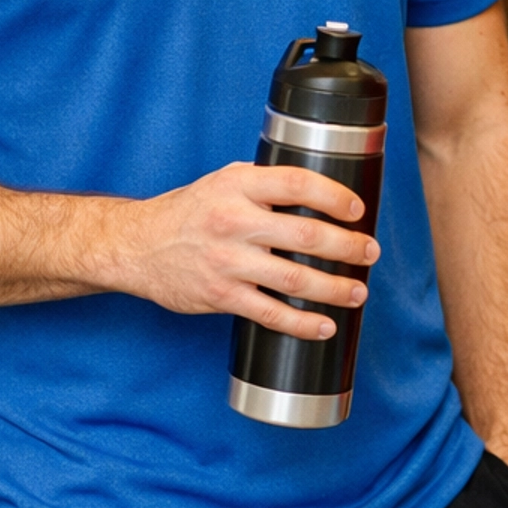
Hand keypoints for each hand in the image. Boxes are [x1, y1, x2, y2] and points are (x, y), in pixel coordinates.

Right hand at [91, 162, 380, 341]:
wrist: (137, 246)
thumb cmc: (189, 212)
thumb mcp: (224, 181)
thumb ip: (265, 183)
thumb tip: (320, 189)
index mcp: (238, 185)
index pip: (298, 184)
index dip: (335, 196)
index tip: (357, 209)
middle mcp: (234, 221)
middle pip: (306, 236)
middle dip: (348, 247)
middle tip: (369, 252)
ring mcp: (228, 262)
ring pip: (295, 279)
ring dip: (335, 288)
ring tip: (357, 292)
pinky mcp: (221, 296)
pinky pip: (271, 314)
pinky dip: (303, 324)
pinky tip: (324, 326)